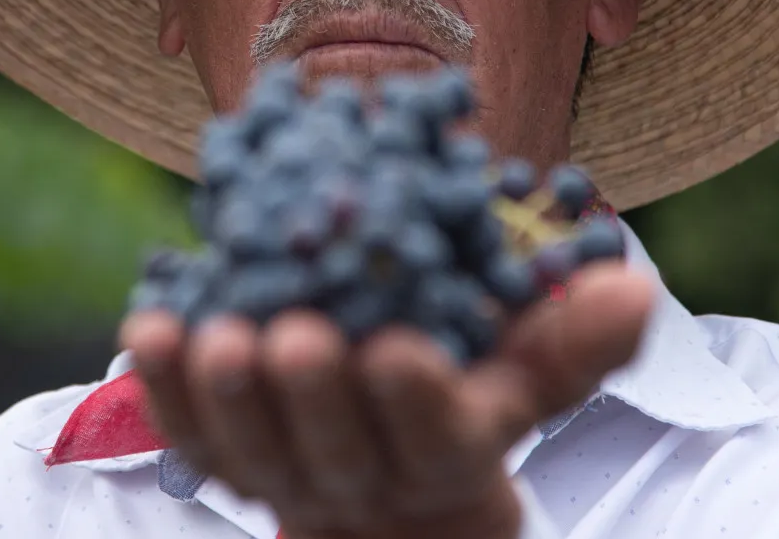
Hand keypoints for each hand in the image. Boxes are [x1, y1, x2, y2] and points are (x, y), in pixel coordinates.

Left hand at [118, 262, 652, 538]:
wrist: (388, 492)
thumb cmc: (467, 401)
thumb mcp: (530, 376)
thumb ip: (574, 337)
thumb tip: (631, 287)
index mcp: (447, 453)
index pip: (434, 437)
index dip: (414, 400)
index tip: (398, 350)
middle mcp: (363, 477)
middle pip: (334, 448)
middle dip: (311, 395)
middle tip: (293, 335)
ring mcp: (286, 475)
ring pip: (254, 450)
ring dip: (229, 395)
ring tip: (213, 333)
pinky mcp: (225, 461)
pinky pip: (191, 437)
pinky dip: (167, 390)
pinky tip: (147, 328)